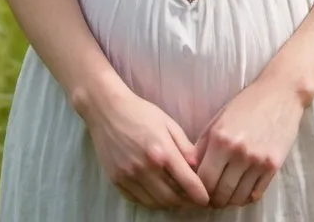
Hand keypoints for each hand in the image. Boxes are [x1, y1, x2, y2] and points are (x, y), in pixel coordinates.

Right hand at [82, 87, 210, 209]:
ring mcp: (129, 176)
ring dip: (168, 202)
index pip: (187, 183)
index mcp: (162, 151)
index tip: (205, 200)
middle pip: (172, 198)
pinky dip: (150, 201)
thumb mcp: (168, 123)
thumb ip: (184, 146)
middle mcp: (145, 168)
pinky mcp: (116, 180)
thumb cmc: (140, 112)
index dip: (200, 195)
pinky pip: (137, 200)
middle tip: (191, 197)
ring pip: (155, 203)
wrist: (107, 110)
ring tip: (175, 194)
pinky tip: (156, 192)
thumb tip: (197, 167)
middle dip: (185, 201)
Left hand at [194, 78, 305, 208]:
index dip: (199, 189)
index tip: (199, 190)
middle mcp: (238, 152)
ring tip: (226, 194)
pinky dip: (246, 197)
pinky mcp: (273, 166)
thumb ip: (202, 146)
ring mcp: (257, 160)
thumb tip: (190, 169)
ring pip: (237, 198)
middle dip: (213, 199)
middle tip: (212, 197)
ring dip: (229, 200)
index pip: (203, 180)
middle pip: (220, 193)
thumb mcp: (218, 120)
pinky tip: (242, 190)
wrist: (280, 93)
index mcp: (220, 139)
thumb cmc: (246, 104)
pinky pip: (256, 194)